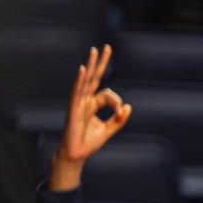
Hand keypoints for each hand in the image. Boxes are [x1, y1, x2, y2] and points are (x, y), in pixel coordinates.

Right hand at [51, 46, 129, 189]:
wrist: (77, 155)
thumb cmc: (89, 142)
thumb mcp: (109, 130)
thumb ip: (120, 119)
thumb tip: (129, 106)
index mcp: (92, 104)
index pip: (108, 94)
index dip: (117, 102)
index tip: (121, 112)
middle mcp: (85, 100)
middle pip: (94, 77)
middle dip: (101, 63)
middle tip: (106, 47)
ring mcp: (78, 103)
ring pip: (85, 81)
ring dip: (91, 65)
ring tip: (94, 51)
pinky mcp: (74, 109)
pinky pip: (77, 92)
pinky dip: (80, 80)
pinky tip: (83, 69)